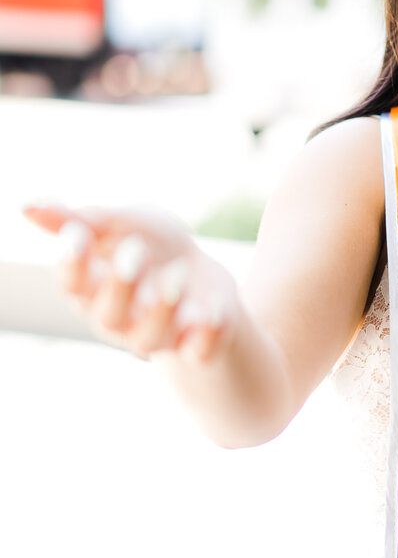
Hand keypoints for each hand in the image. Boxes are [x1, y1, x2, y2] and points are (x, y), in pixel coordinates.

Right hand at [20, 201, 239, 362]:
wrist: (204, 276)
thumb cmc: (153, 247)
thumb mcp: (123, 222)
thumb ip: (83, 219)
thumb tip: (27, 206)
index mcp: (94, 289)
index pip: (72, 285)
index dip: (72, 264)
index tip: (80, 235)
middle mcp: (120, 319)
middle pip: (109, 316)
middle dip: (121, 286)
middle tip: (137, 251)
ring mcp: (159, 335)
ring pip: (150, 338)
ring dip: (163, 308)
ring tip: (179, 274)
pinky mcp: (198, 344)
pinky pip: (198, 351)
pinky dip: (205, 334)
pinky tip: (211, 311)